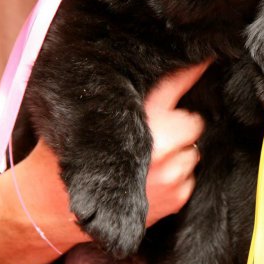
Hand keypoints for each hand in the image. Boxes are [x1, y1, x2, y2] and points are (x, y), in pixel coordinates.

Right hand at [0, 63, 208, 263]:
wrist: (55, 205)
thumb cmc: (71, 151)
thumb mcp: (92, 109)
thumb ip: (127, 90)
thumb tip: (162, 64)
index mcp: (142, 114)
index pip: (180, 82)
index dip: (194, 70)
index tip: (208, 58)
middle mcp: (162, 143)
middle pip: (194, 121)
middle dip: (180, 123)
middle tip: (157, 130)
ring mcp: (172, 173)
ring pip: (194, 150)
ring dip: (180, 151)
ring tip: (151, 156)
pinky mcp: (176, 197)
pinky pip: (191, 178)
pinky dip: (177, 177)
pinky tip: (152, 177)